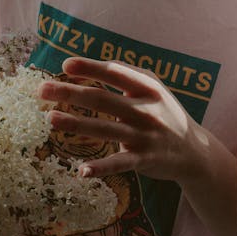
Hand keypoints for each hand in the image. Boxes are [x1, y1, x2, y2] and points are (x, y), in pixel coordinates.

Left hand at [38, 57, 209, 184]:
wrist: (194, 151)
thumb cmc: (165, 112)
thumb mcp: (154, 88)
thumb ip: (127, 74)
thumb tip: (92, 64)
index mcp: (147, 87)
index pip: (115, 73)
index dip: (90, 68)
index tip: (65, 65)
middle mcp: (146, 109)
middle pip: (102, 99)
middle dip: (70, 93)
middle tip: (42, 90)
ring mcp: (145, 136)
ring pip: (105, 129)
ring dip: (75, 124)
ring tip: (50, 119)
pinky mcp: (144, 160)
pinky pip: (119, 163)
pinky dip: (101, 168)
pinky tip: (81, 171)